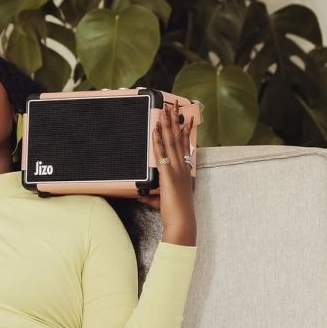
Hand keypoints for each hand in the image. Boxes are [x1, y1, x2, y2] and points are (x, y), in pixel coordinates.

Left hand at [138, 102, 196, 245]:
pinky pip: (162, 152)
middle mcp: (183, 167)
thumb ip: (152, 196)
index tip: (185, 119)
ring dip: (167, 125)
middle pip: (179, 139)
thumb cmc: (174, 212)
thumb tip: (141, 196)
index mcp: (184, 171)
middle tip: (174, 107)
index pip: (185, 146)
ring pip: (171, 142)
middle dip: (176, 121)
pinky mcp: (168, 174)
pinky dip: (158, 140)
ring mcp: (177, 169)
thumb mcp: (161, 201)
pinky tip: (155, 130)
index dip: (185, 131)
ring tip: (164, 111)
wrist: (181, 221)